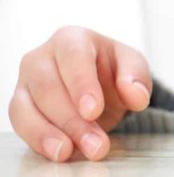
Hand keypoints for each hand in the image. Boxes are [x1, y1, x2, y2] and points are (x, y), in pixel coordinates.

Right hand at [8, 27, 152, 161]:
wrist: (98, 85)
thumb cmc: (113, 70)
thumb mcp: (133, 67)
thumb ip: (137, 77)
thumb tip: (136, 96)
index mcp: (72, 39)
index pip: (73, 56)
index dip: (81, 84)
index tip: (93, 111)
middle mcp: (42, 57)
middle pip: (48, 86)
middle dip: (71, 119)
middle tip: (95, 144)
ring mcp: (26, 82)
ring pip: (26, 107)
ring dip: (49, 134)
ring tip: (70, 152)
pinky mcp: (19, 106)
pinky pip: (21, 123)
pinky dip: (38, 140)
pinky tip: (58, 152)